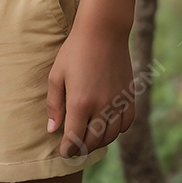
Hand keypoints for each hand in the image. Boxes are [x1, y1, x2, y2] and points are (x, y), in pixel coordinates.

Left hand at [46, 24, 135, 159]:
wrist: (103, 31)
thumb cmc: (74, 51)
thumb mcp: (56, 75)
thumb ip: (54, 105)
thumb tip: (52, 130)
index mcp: (79, 103)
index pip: (74, 140)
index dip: (68, 150)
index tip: (64, 152)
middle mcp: (100, 106)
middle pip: (92, 142)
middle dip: (81, 148)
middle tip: (74, 147)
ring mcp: (117, 102)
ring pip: (110, 136)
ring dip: (98, 141)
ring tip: (89, 137)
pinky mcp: (128, 96)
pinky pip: (126, 124)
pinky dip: (116, 130)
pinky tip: (107, 125)